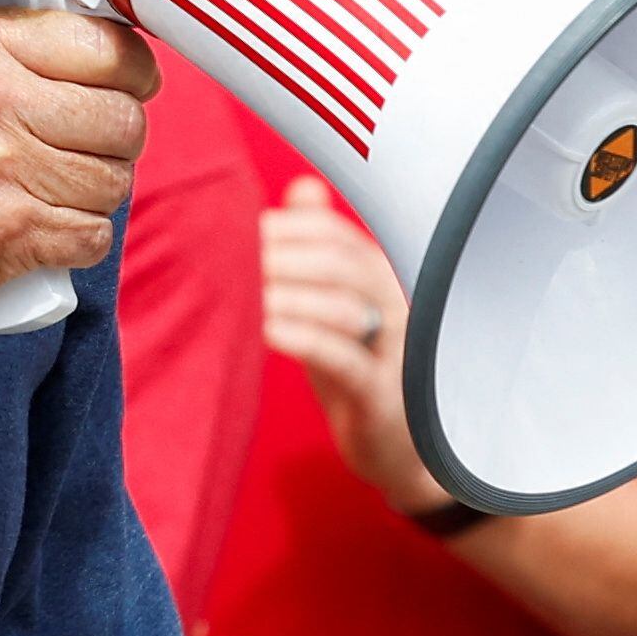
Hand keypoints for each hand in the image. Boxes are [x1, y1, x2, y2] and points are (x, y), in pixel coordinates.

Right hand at [0, 10, 158, 316]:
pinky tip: (48, 226)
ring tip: (57, 187)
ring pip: (115, 180)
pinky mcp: (13, 233)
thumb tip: (102, 43)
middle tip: (91, 145)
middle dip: (118, 138)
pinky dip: (79, 238)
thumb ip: (14, 45)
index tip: (134, 83)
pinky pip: (94, 234)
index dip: (134, 70)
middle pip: (121, 118)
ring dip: (97, 191)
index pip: (104, 45)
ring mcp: (5, 170)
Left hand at [259, 177, 442, 521]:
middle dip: (285, 255)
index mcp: (383, 277)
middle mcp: (398, 303)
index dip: (290, 227)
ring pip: (343, 306)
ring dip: (289, 294)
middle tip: (237, 260)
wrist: (399, 449)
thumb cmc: (360, 369)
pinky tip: (269, 330)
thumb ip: (322, 248)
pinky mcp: (382, 394)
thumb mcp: (338, 306)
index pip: (337, 235)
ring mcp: (396, 350)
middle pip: (342, 262)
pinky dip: (304, 339)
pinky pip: (344, 358)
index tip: (245, 231)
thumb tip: (304, 186)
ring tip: (248, 293)